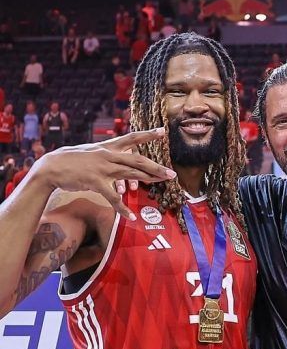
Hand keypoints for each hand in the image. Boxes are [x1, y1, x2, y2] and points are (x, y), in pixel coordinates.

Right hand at [33, 128, 175, 219]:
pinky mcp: (95, 182)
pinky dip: (122, 208)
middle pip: (138, 160)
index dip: (148, 135)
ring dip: (148, 180)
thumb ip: (110, 156)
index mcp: (109, 147)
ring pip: (131, 174)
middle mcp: (109, 155)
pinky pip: (113, 197)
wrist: (53, 167)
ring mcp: (103, 168)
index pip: (132, 138)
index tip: (163, 131)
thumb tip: (123, 161)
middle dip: (156, 167)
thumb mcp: (94, 153)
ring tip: (162, 184)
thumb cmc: (74, 160)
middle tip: (172, 174)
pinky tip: (131, 217)